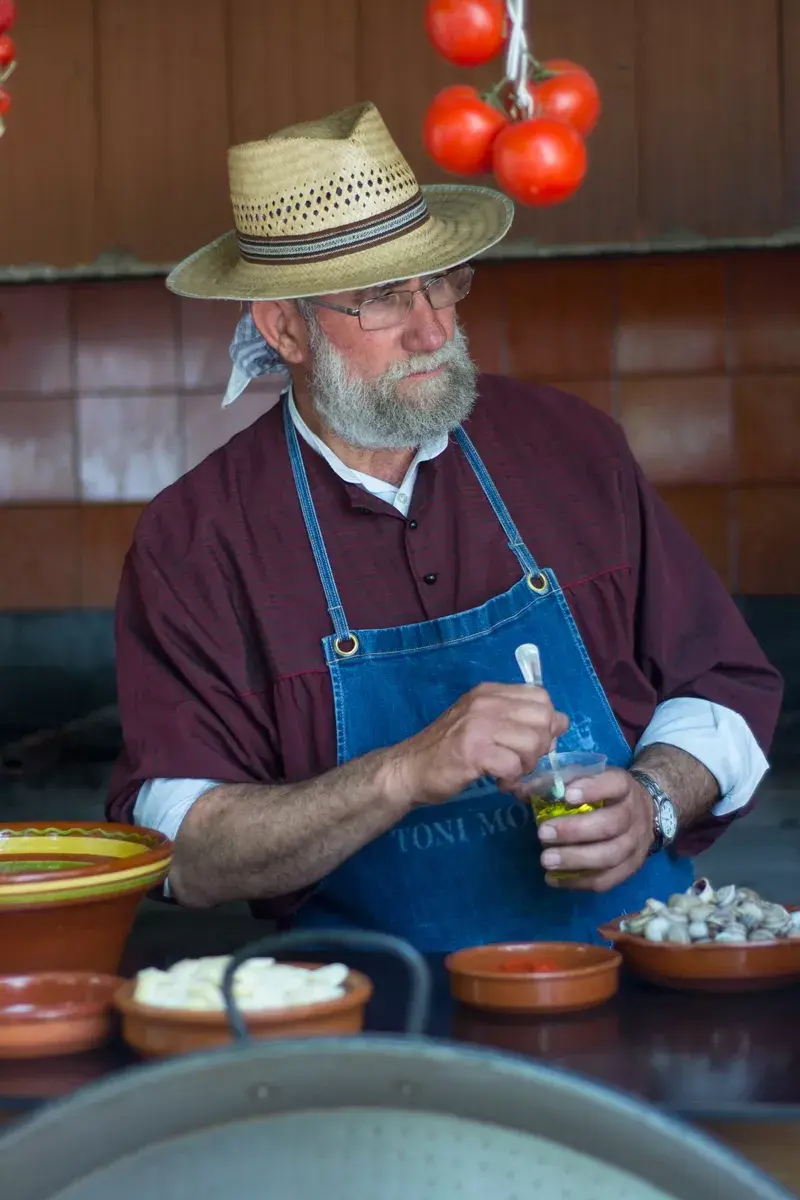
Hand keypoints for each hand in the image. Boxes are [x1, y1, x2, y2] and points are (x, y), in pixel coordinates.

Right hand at [386, 683, 568, 807]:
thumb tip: (561, 723)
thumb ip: (519, 719)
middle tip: (521, 761)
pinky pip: (514, 765)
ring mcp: (479, 725)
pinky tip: (498, 781)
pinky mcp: (473, 751)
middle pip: (543, 719)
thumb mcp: (484, 723)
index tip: (530, 743)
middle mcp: (486, 702)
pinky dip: (512, 779)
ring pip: (532, 743)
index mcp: (490, 692)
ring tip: (508, 772)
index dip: (546, 724)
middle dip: (539, 747)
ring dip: (526, 766)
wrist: (410, 769)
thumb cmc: (449, 749)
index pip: (541, 697)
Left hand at [537, 768, 654, 890]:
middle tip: (543, 834)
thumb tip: (520, 790)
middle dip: (574, 831)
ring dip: (576, 860)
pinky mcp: (631, 868)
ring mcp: (636, 844)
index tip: (566, 795)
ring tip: (546, 860)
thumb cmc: (605, 793)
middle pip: (611, 824)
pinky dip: (579, 882)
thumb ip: (557, 781)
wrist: (646, 810)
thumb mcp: (587, 778)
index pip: (615, 784)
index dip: (593, 789)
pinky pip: (607, 880)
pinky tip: (555, 879)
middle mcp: (634, 815)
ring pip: (610, 855)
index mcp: (624, 787)